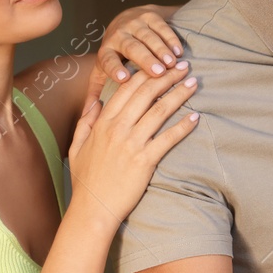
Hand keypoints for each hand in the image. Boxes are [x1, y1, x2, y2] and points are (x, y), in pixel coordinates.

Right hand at [68, 60, 198, 226]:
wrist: (92, 209)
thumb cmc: (86, 180)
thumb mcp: (77, 146)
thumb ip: (85, 122)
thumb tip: (94, 102)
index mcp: (102, 123)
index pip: (126, 88)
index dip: (145, 72)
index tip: (160, 64)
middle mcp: (117, 129)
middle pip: (146, 94)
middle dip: (167, 76)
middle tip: (184, 66)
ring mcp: (131, 144)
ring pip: (159, 111)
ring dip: (179, 94)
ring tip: (193, 83)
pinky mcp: (144, 161)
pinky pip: (168, 138)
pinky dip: (183, 126)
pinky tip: (195, 117)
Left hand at [84, 5, 183, 109]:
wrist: (126, 20)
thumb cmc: (116, 55)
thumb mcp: (103, 71)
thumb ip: (97, 92)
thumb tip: (86, 116)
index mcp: (106, 51)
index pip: (108, 60)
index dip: (115, 68)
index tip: (124, 78)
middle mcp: (118, 35)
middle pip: (131, 47)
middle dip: (145, 59)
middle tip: (159, 72)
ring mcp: (134, 23)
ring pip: (148, 36)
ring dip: (161, 49)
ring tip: (172, 63)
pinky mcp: (150, 15)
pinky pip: (161, 26)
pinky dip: (170, 38)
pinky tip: (178, 51)